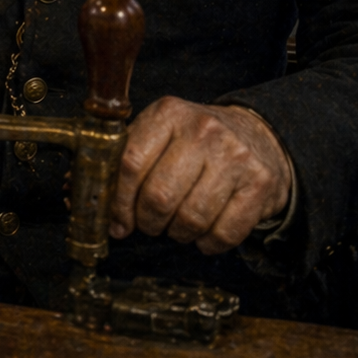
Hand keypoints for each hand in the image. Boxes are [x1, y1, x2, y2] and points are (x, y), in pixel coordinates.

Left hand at [110, 97, 291, 254]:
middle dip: (148, 222)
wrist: (259, 136)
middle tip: (150, 225)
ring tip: (178, 226)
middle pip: (158, 195)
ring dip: (178, 234)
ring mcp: (235, 156)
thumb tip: (98, 206)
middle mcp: (203, 129)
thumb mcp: (161, 133)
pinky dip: (208, 244)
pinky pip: (224, 234)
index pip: (131, 163)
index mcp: (169, 113)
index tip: (119, 222)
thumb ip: (127, 160)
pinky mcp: (260, 183)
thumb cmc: (197, 142)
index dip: (119, 201)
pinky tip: (204, 234)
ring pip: (191, 218)